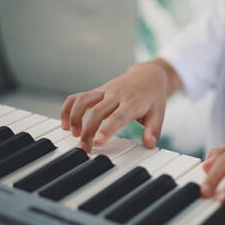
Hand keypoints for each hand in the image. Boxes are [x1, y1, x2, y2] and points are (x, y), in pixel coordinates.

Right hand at [60, 60, 178, 151]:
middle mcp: (116, 95)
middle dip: (88, 130)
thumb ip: (154, 129)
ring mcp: (104, 92)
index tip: (97, 142)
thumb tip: (149, 144)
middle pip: (97, 111)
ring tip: (74, 135)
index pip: (117, 116)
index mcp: (132, 102)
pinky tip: (66, 124)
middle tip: (85, 148)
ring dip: (74, 117)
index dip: (107, 129)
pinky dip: (68, 108)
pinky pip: (77, 97)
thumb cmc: (152, 97)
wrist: (147, 76)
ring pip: (83, 100)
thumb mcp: (159, 113)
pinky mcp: (97, 91)